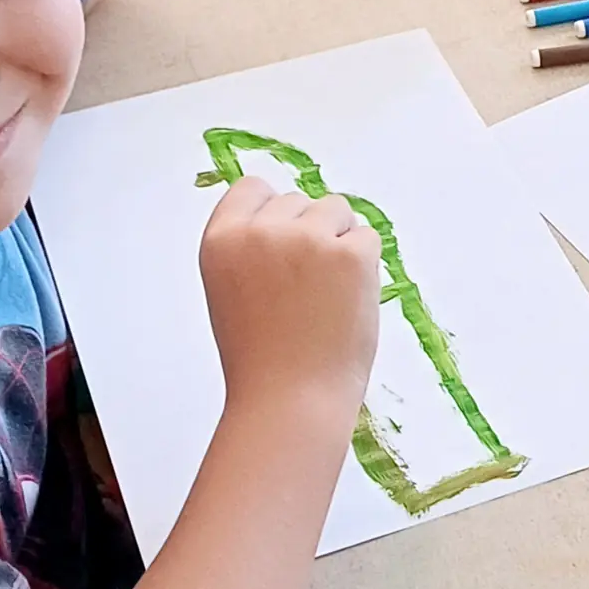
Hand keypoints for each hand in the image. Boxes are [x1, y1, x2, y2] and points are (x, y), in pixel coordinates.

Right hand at [200, 174, 380, 418]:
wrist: (290, 400)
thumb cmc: (261, 355)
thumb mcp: (231, 288)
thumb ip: (250, 245)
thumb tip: (289, 212)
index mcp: (222, 238)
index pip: (252, 188)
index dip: (271, 213)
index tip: (279, 246)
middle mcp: (261, 230)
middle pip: (298, 199)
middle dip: (308, 232)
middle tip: (302, 289)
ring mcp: (307, 238)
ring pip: (336, 209)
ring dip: (338, 241)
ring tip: (324, 294)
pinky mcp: (349, 254)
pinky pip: (367, 237)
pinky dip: (364, 264)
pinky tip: (345, 300)